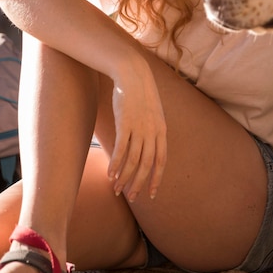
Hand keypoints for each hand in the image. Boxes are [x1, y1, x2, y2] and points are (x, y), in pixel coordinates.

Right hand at [108, 61, 166, 201]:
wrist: (133, 75)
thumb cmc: (141, 95)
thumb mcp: (154, 113)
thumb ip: (153, 130)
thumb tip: (149, 147)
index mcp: (162, 130)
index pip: (161, 160)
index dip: (156, 178)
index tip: (151, 194)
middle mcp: (152, 132)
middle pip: (147, 164)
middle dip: (139, 183)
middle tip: (132, 197)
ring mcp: (139, 128)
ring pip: (133, 160)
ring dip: (125, 178)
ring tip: (117, 189)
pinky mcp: (125, 124)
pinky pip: (121, 149)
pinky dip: (116, 164)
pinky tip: (111, 175)